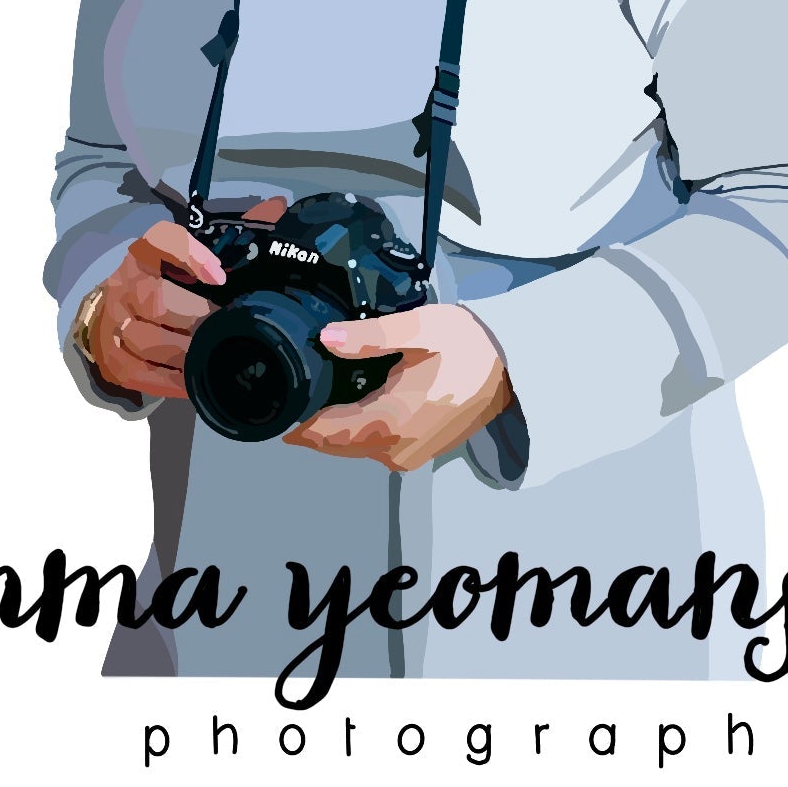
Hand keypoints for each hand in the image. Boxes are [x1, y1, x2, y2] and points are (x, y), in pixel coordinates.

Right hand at [85, 198, 285, 400]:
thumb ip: (236, 233)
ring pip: (148, 340)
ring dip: (189, 353)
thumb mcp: (196, 253)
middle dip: (199, 319)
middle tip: (235, 328)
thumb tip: (277, 207)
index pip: (160, 240)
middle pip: (157, 301)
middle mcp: (125, 285)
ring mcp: (114, 323)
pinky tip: (199, 383)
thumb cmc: (167, 279)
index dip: (188, 254)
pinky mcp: (113, 360)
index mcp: (146, 252)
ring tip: (221, 357)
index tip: (219, 275)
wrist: (115, 312)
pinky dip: (173, 382)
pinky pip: (142, 374)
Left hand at [285, 304, 513, 472]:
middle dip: (308, 425)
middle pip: (333, 445)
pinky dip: (355, 432)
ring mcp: (406, 457)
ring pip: (351, 449)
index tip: (271, 403)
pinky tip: (349, 404)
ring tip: (312, 396)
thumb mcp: (422, 329)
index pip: (324, 434)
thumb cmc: (468, 346)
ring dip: (331, 429)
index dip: (294, 424)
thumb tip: (324, 338)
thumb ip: (371, 337)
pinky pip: (372, 449)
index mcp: (389, 421)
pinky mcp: (417, 455)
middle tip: (284, 393)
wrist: (516, 373)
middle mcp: (393, 450)